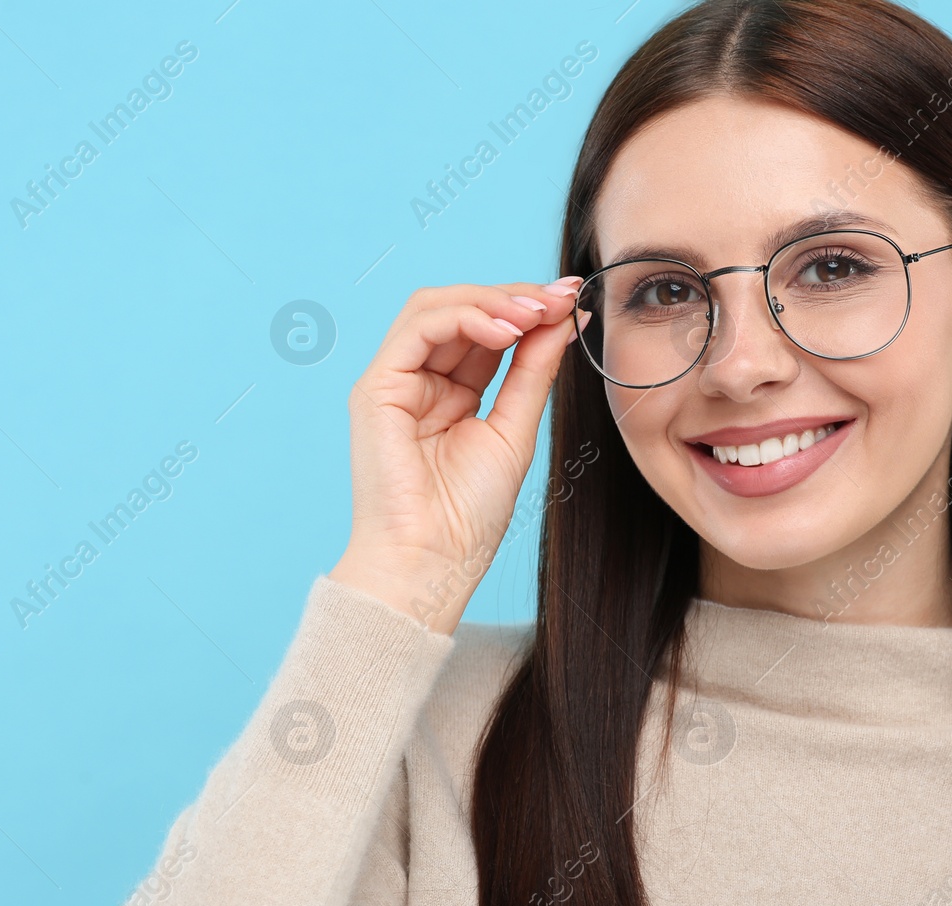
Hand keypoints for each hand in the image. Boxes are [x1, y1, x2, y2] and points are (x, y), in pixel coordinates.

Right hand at [328, 278, 586, 634]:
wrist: (432, 563)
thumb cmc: (468, 516)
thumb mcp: (515, 429)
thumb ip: (533, 371)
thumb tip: (563, 319)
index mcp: (450, 394)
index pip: (487, 331)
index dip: (529, 310)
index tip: (575, 300)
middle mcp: (419, 382)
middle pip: (462, 310)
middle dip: (515, 297)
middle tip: (562, 297)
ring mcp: (394, 382)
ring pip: (436, 307)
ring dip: (492, 300)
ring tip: (537, 311)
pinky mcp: (377, 388)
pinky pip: (418, 328)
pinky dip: (465, 316)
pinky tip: (505, 329)